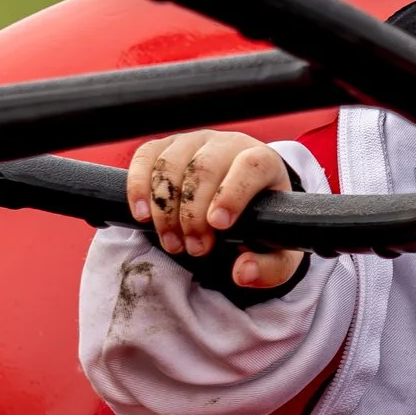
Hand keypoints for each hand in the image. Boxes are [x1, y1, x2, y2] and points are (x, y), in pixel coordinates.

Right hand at [125, 129, 301, 289]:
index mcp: (264, 162)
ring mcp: (194, 141)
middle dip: (193, 214)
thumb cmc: (261, 223)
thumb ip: (269, 268)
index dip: (232, 193)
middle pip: (203, 168)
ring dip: (165, 209)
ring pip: (171, 165)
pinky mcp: (165, 146)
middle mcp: (228, 145)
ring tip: (173, 243)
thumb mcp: (277, 251)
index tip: (219, 225)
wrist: (242, 198)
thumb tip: (243, 272)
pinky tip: (141, 217)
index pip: (250, 165)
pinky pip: (145, 158)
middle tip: (195, 249)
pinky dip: (138, 187)